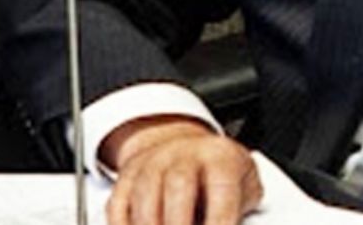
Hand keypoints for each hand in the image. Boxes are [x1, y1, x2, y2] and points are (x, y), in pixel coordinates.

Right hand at [101, 116, 261, 224]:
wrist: (185, 146)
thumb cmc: (218, 173)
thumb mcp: (244, 184)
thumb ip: (242, 208)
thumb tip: (244, 224)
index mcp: (220, 158)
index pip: (222, 190)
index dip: (219, 221)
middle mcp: (184, 156)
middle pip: (178, 186)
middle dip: (179, 224)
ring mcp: (152, 164)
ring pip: (144, 200)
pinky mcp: (127, 178)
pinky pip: (118, 208)